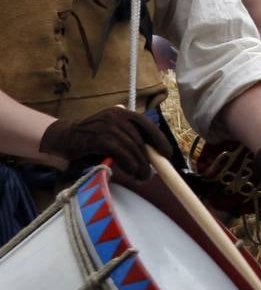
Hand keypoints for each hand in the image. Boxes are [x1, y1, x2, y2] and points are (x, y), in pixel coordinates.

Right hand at [38, 106, 165, 178]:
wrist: (63, 138)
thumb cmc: (91, 139)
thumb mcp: (113, 133)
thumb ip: (129, 137)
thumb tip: (154, 153)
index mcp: (123, 112)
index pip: (147, 126)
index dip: (160, 140)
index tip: (167, 155)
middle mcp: (117, 115)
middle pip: (141, 139)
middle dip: (148, 159)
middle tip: (150, 174)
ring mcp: (107, 125)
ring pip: (133, 147)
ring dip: (139, 165)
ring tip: (141, 177)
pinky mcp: (99, 138)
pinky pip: (121, 152)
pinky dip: (129, 164)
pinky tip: (131, 173)